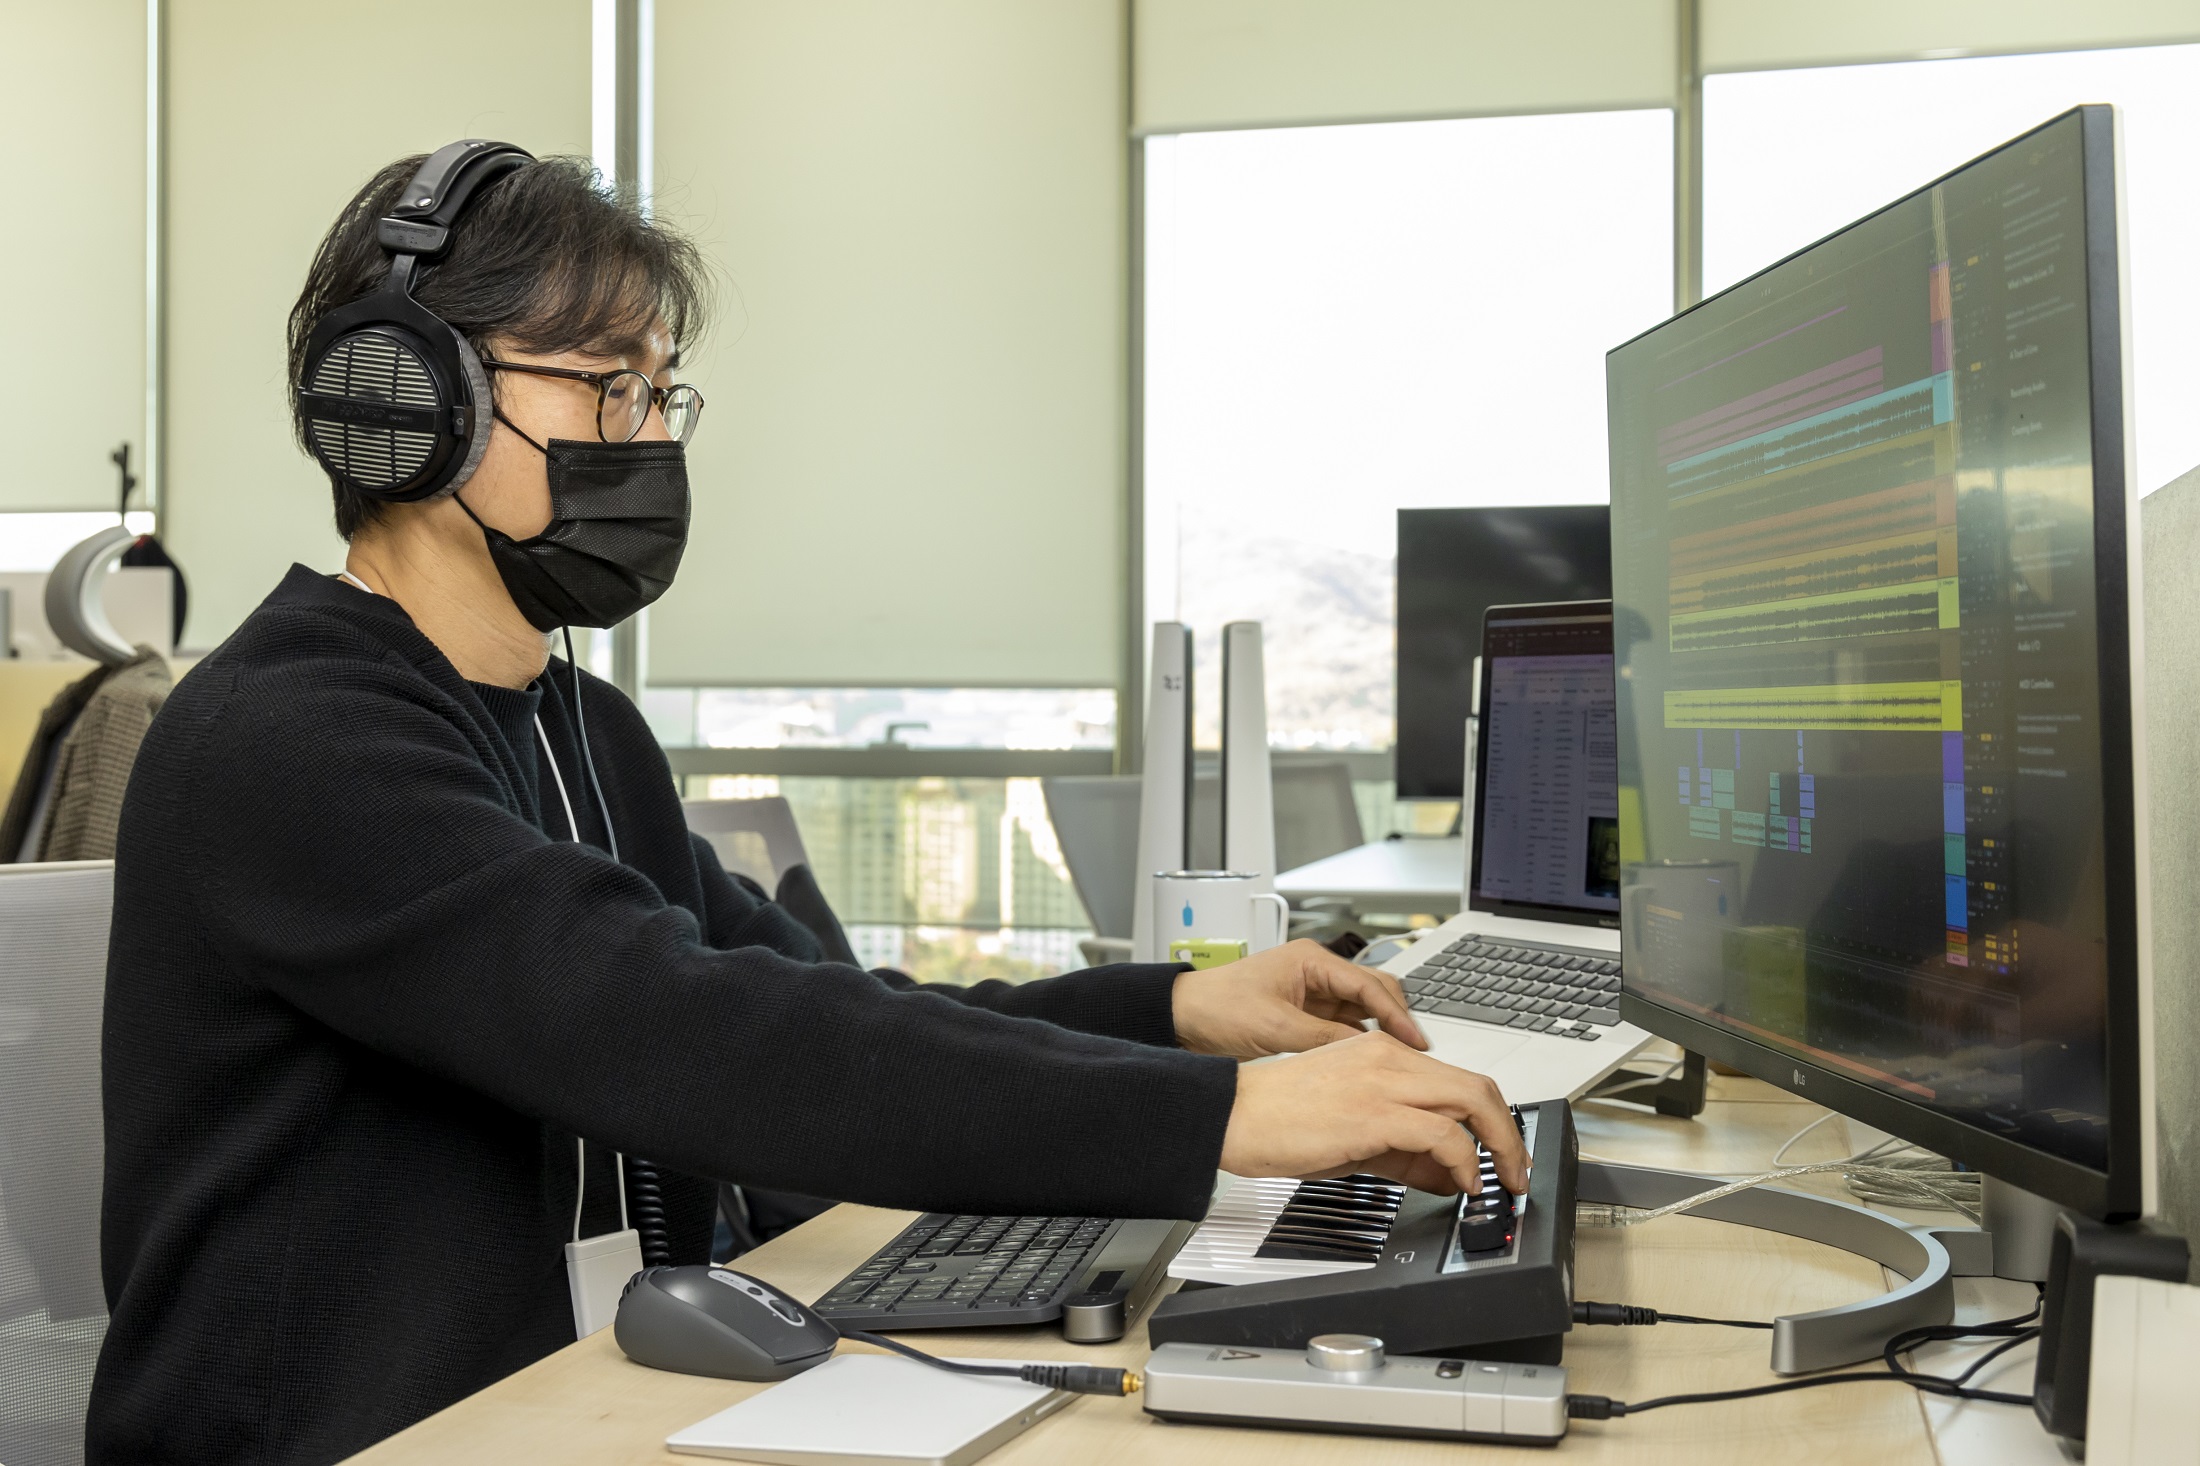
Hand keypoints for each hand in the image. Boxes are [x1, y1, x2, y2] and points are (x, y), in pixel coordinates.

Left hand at [1171, 938, 1425, 1058]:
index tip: (1416, 1040)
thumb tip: (1363, 1052)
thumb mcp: (1275, 1027)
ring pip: (1361, 1010)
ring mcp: (1311, 992)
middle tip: (1415, 1051)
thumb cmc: (1215, 1008)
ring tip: (1398, 1059)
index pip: (1369, 985)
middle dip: (1395, 1019)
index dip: (1397, 1015)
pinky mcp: (1304, 1013)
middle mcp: (1316, 971)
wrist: (1182, 1018)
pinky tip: (1367, 1060)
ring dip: (1378, 1032)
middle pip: (1373, 992)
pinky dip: (1358, 1041)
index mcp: (1311, 960)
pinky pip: (1343, 1025)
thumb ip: (1323, 1039)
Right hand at [1218, 1031, 1526, 1195]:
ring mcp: (1383, 1082)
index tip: (1501, 1154)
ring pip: (1472, 1101)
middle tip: (1515, 1171)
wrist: (1232, 1115)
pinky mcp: (1374, 1113)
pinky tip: (1462, 1183)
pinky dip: (1466, 1162)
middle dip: (1508, 1133)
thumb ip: (1405, 1150)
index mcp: (1383, 1053)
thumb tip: (1448, 1174)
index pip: (1458, 1080)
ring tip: (1499, 1183)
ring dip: (1498, 1148)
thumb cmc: (1280, 1119)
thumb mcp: (1355, 1132)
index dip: (1491, 1120)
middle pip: (1478, 1086)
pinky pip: (1443, 1134)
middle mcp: (1389, 1058)